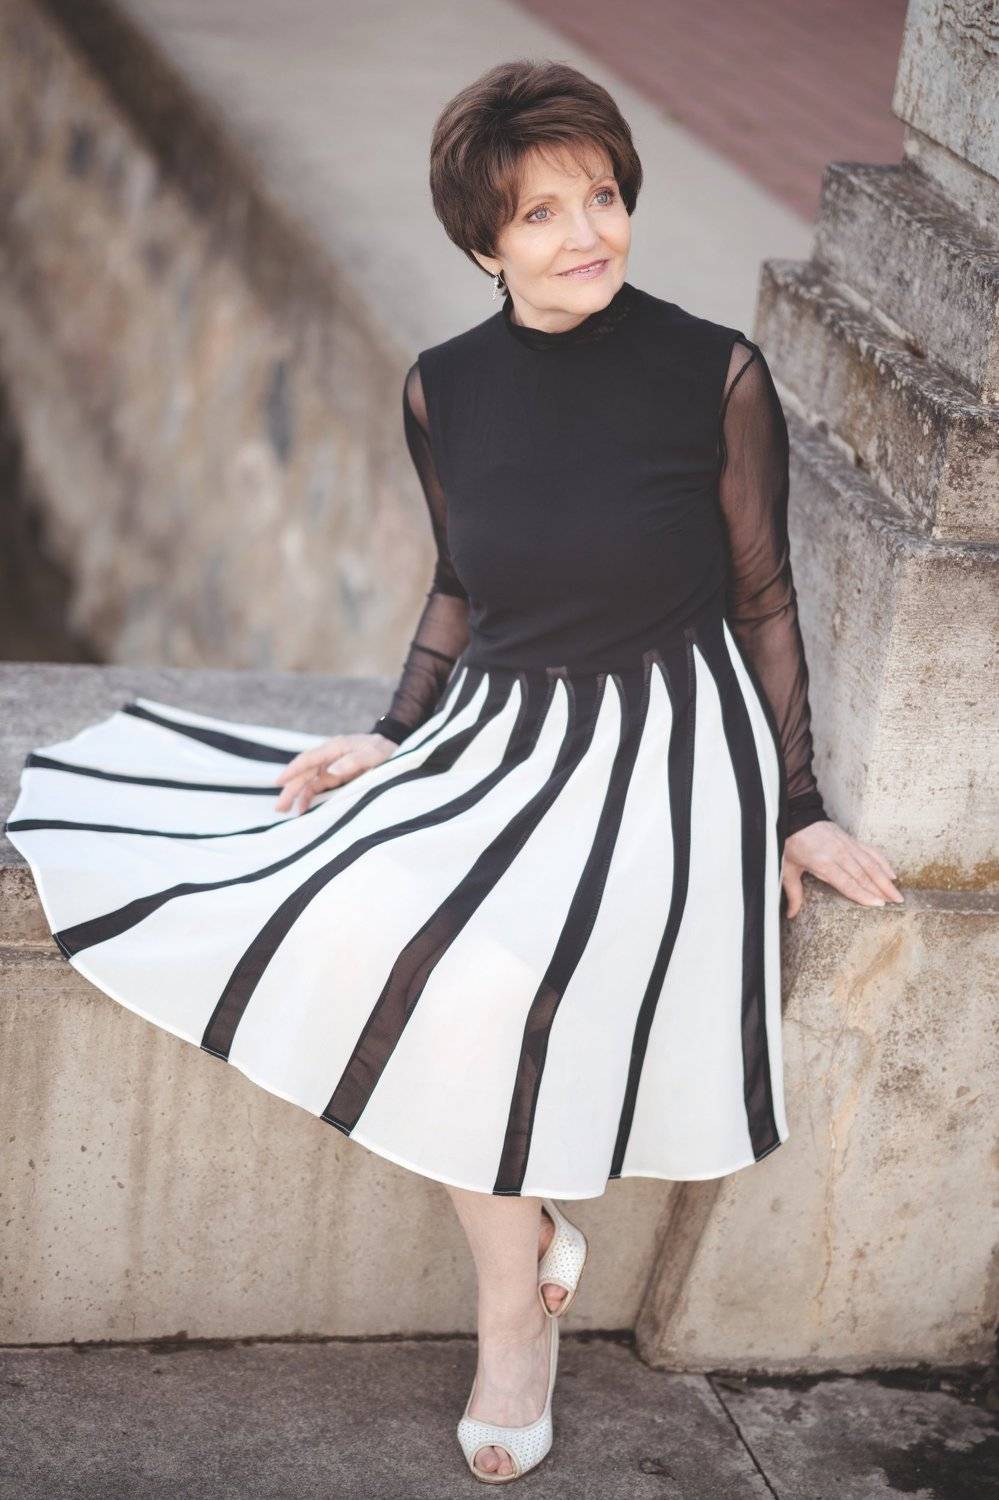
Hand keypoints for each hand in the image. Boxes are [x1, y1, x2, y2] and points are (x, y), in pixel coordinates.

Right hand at [272, 732, 397, 814]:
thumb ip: (354, 761)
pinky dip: (311, 797)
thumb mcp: (372, 754)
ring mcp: (333, 767)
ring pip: (310, 782)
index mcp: (334, 748)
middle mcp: (329, 757)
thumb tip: (332, 771)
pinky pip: (320, 788)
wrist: (393, 747)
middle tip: (279, 808)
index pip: (308, 759)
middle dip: (291, 790)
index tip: (279, 782)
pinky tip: (304, 809)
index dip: (293, 771)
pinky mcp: (338, 777)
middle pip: (305, 774)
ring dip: (298, 796)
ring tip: (286, 811)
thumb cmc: (383, 749)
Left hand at [781, 820, 903, 917]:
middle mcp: (838, 853)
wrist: (796, 816)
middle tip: (895, 903)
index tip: (878, 904)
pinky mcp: (852, 839)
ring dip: (885, 879)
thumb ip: (793, 893)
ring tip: (897, 894)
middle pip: (863, 874)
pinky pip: (871, 851)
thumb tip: (791, 915)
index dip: (863, 894)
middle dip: (880, 890)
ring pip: (871, 864)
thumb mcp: (787, 869)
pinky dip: (883, 863)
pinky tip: (892, 874)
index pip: (847, 882)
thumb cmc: (791, 844)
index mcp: (822, 862)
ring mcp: (847, 845)